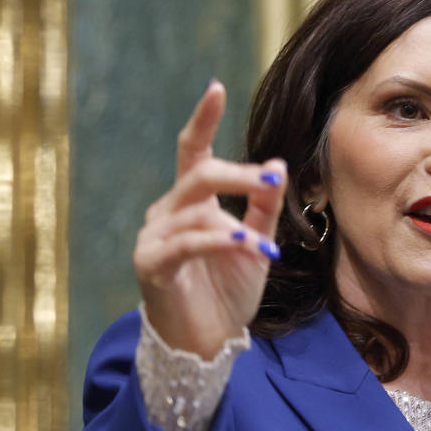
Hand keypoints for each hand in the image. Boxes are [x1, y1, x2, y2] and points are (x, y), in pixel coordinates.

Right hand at [134, 80, 286, 357]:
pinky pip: (185, 243)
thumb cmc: (227, 292)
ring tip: (263, 245)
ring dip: (236, 224)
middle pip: (199, 174)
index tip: (216, 87)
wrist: (207, 342)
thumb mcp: (256, 244)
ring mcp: (154, 237)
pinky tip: (241, 244)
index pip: (194, 152)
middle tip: (274, 183)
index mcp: (191, 202)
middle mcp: (167, 212)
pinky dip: (217, 242)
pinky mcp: (151, 265)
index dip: (203, 120)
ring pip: (195, 211)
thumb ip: (264, 207)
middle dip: (239, 174)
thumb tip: (278, 163)